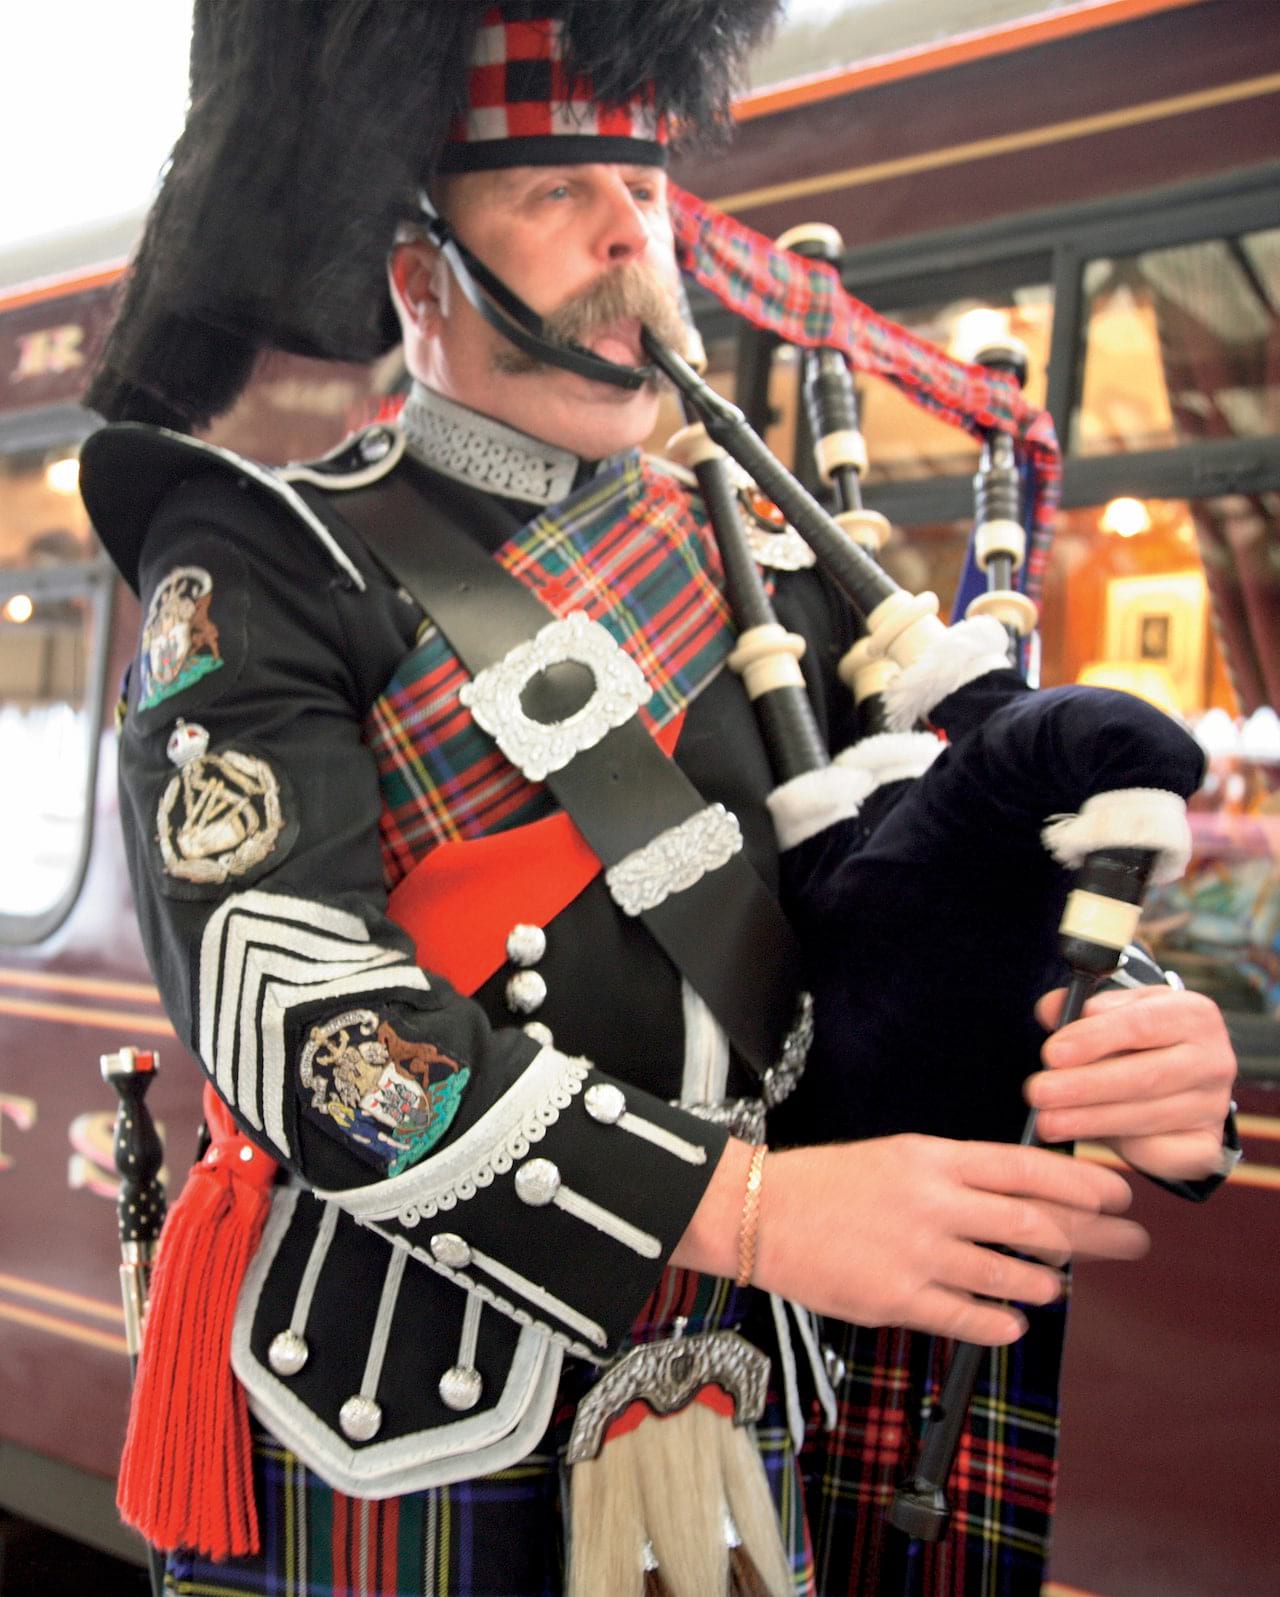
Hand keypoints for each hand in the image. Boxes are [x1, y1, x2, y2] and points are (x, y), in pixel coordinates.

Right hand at [674, 1134, 1145, 1345]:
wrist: (762, 1212)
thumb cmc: (833, 1183)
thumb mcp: (900, 1157)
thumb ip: (960, 1176)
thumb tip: (1027, 1196)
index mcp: (934, 1158)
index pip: (1027, 1169)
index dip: (1083, 1185)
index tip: (1120, 1196)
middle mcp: (933, 1202)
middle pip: (1036, 1224)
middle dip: (1094, 1237)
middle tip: (1128, 1245)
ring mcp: (917, 1253)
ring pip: (1011, 1276)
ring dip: (1046, 1284)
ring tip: (1056, 1285)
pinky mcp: (897, 1299)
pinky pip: (970, 1318)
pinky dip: (1003, 1323)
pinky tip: (1014, 1322)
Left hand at [1028, 985, 1235, 1181]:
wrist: (1178, 1073)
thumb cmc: (1136, 1036)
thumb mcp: (1114, 1010)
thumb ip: (1080, 1007)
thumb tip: (1050, 1010)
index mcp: (1193, 1014)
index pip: (1140, 1024)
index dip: (1094, 1039)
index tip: (1051, 1053)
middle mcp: (1213, 1059)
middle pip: (1145, 1076)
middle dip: (1085, 1086)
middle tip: (1037, 1093)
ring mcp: (1213, 1105)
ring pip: (1147, 1117)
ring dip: (1090, 1121)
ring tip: (1047, 1121)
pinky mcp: (1206, 1144)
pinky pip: (1162, 1152)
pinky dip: (1123, 1148)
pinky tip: (1087, 1139)